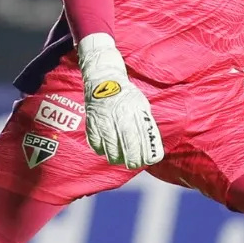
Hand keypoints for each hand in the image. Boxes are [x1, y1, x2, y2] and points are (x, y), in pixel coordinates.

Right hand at [75, 33, 163, 169]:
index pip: (143, 139)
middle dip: (133, 160)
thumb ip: (145, 123)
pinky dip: (101, 150)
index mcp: (135, 111)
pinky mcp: (91, 122)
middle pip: (128, 146)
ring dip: (117, 158)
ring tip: (120, 159)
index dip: (147, 153)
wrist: (103, 78)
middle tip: (134, 164)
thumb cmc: (126, 94)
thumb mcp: (141, 104)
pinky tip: (106, 150)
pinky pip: (95, 143)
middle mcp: (120, 116)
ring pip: (111, 149)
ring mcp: (104, 120)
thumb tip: (151, 146)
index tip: (149, 160)